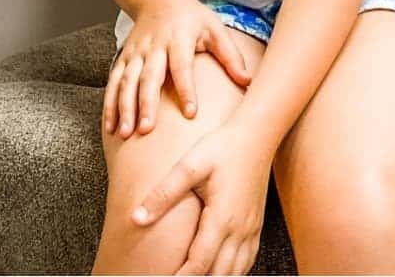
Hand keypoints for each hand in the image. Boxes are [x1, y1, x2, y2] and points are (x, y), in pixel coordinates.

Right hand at [105, 0, 250, 139]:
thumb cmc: (193, 20)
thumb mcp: (215, 30)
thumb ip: (231, 56)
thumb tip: (248, 82)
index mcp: (180, 39)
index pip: (183, 66)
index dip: (187, 89)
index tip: (190, 114)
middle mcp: (155, 46)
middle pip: (149, 77)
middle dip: (147, 104)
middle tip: (146, 130)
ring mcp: (136, 53)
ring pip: (127, 81)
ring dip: (124, 107)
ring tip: (125, 133)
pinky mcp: (123, 58)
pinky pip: (113, 82)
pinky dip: (110, 105)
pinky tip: (110, 127)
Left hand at [132, 119, 269, 274]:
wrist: (258, 132)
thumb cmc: (223, 146)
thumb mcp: (190, 164)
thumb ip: (164, 193)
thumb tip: (136, 218)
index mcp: (221, 217)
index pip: (199, 264)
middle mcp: (239, 228)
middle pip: (218, 275)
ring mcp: (250, 228)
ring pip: (235, 272)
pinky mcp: (256, 224)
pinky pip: (247, 261)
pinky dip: (232, 273)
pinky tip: (219, 273)